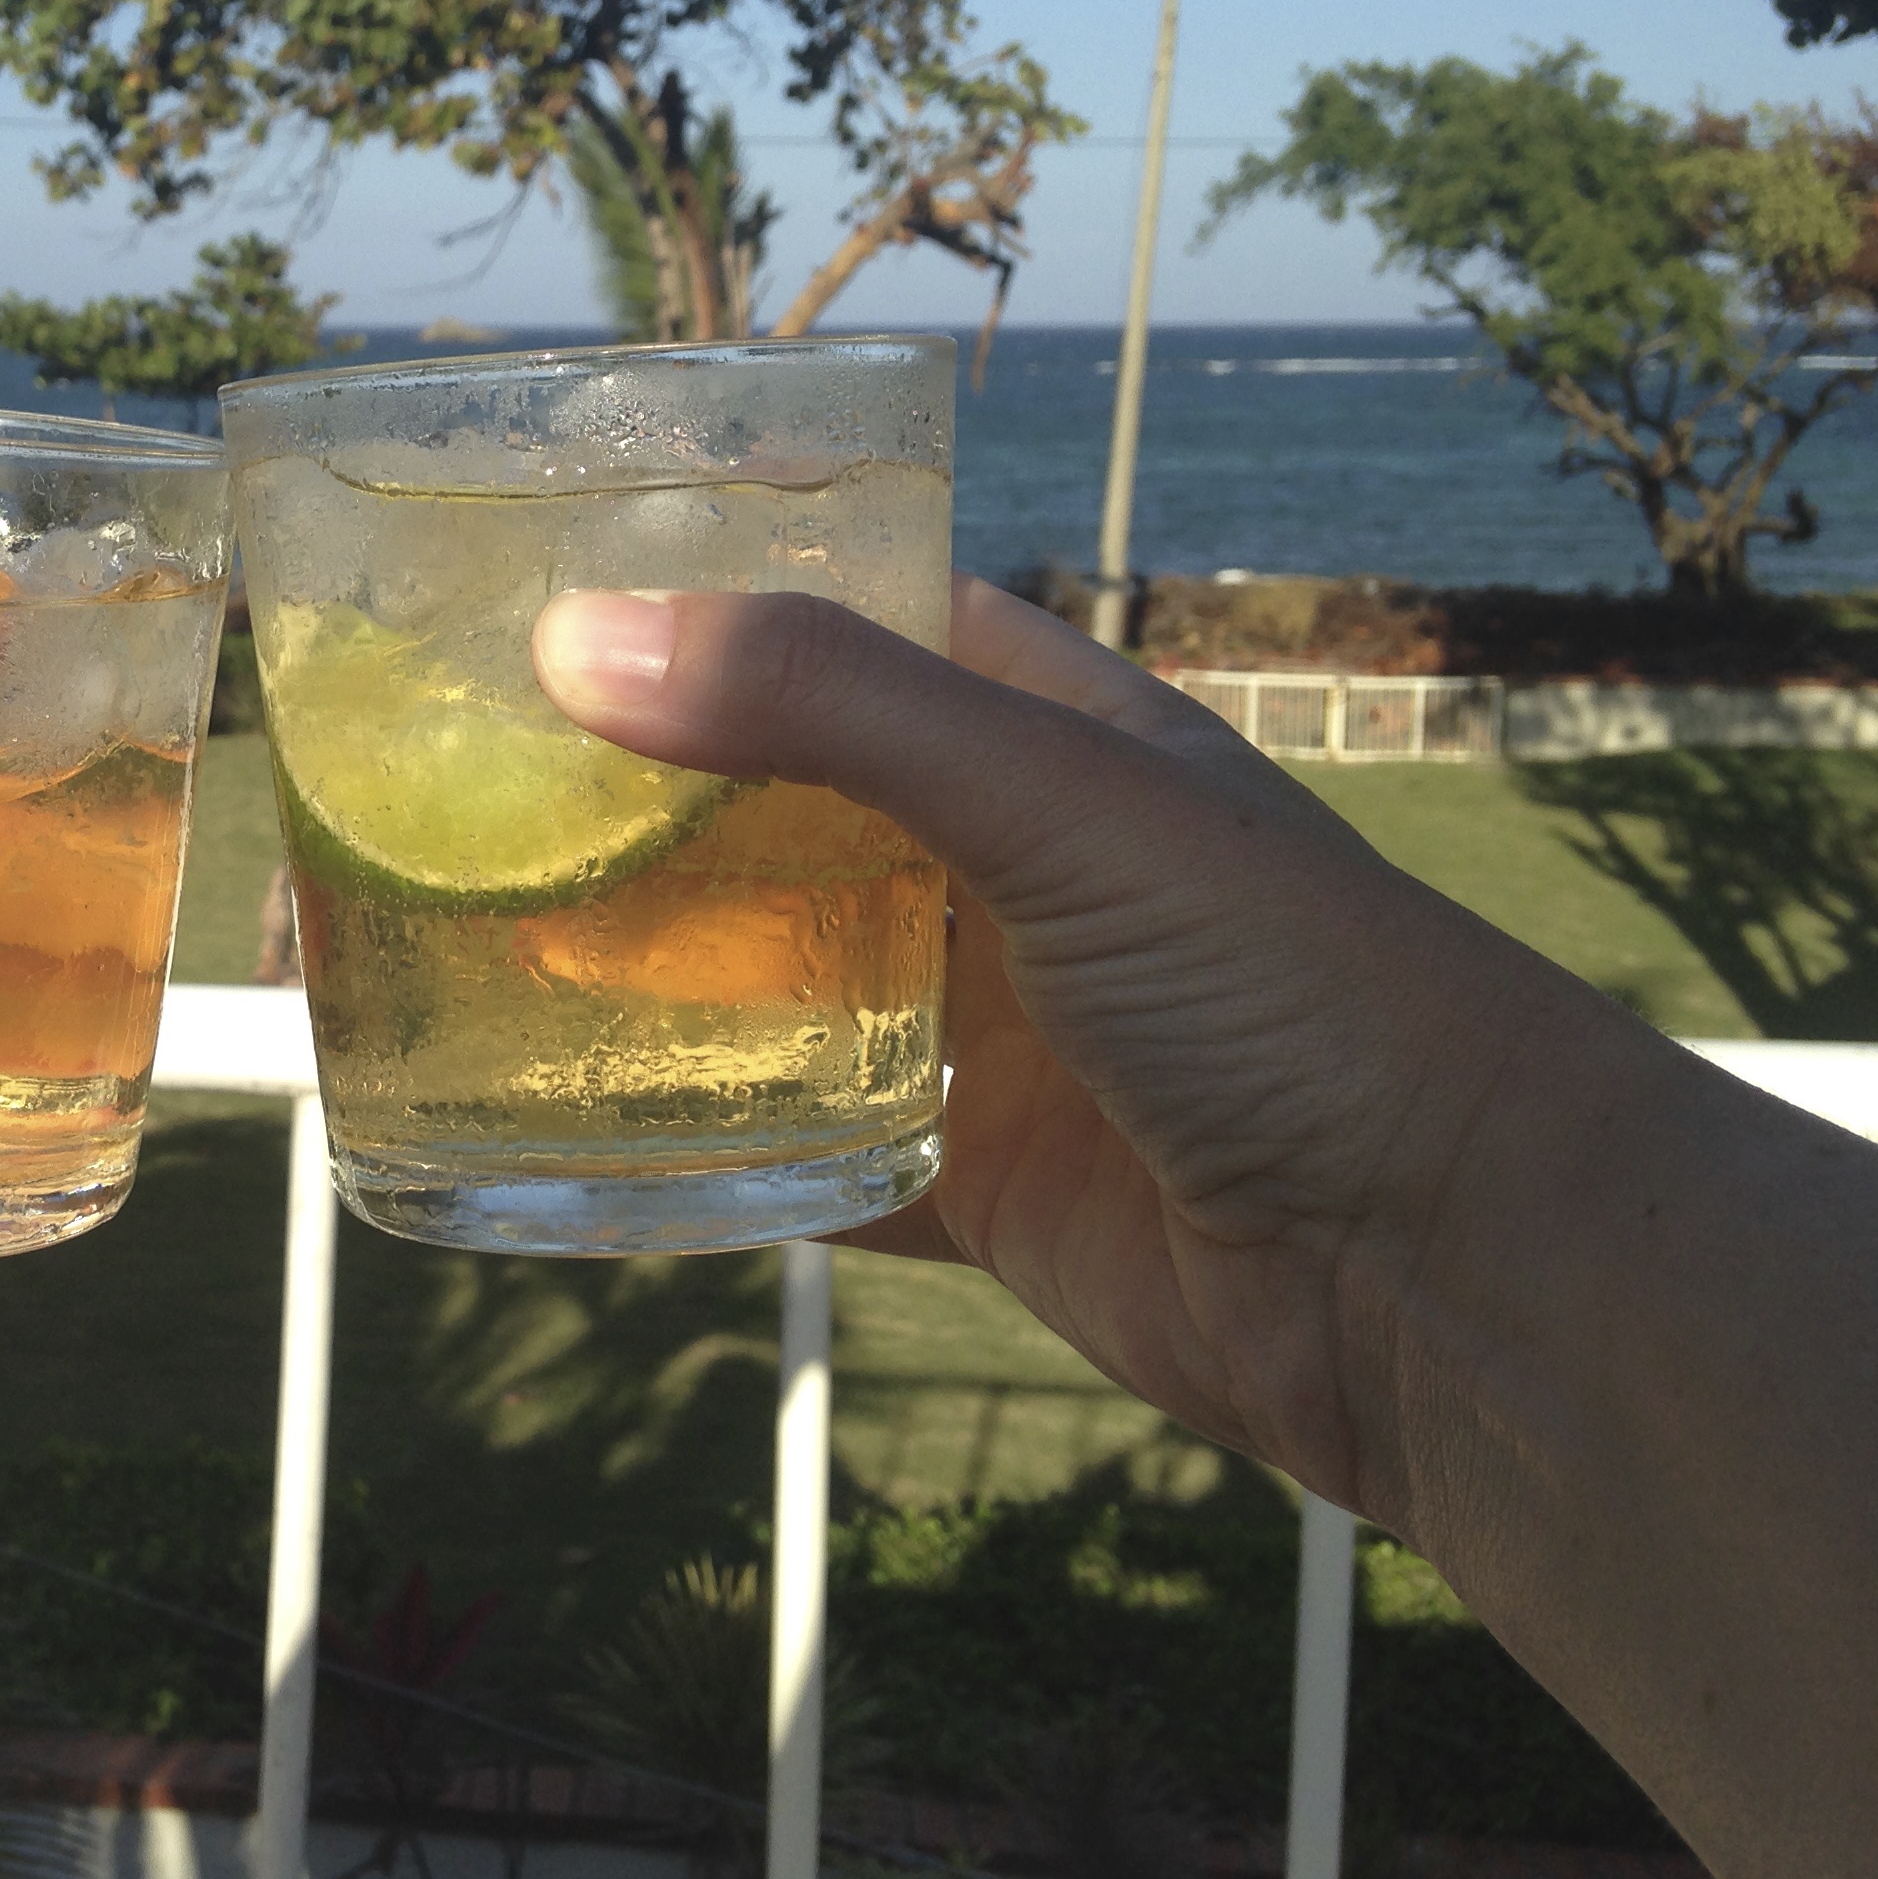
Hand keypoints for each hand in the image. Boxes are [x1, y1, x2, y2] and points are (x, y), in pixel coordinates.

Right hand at [530, 577, 1658, 1515]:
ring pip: (764, 982)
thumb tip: (573, 637)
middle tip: (426, 790)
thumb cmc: (1296, 990)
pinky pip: (792, 1148)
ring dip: (632, 974)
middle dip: (619, 804)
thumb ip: (825, 712)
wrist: (1451, 1280)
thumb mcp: (1060, 805)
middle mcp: (999, 865)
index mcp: (1040, 730)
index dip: (685, 600)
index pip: (834, 620)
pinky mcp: (970, 1180)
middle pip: (768, 809)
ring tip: (445, 948)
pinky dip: (693, 1143)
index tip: (509, 597)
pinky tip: (556, 1131)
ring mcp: (982, 1027)